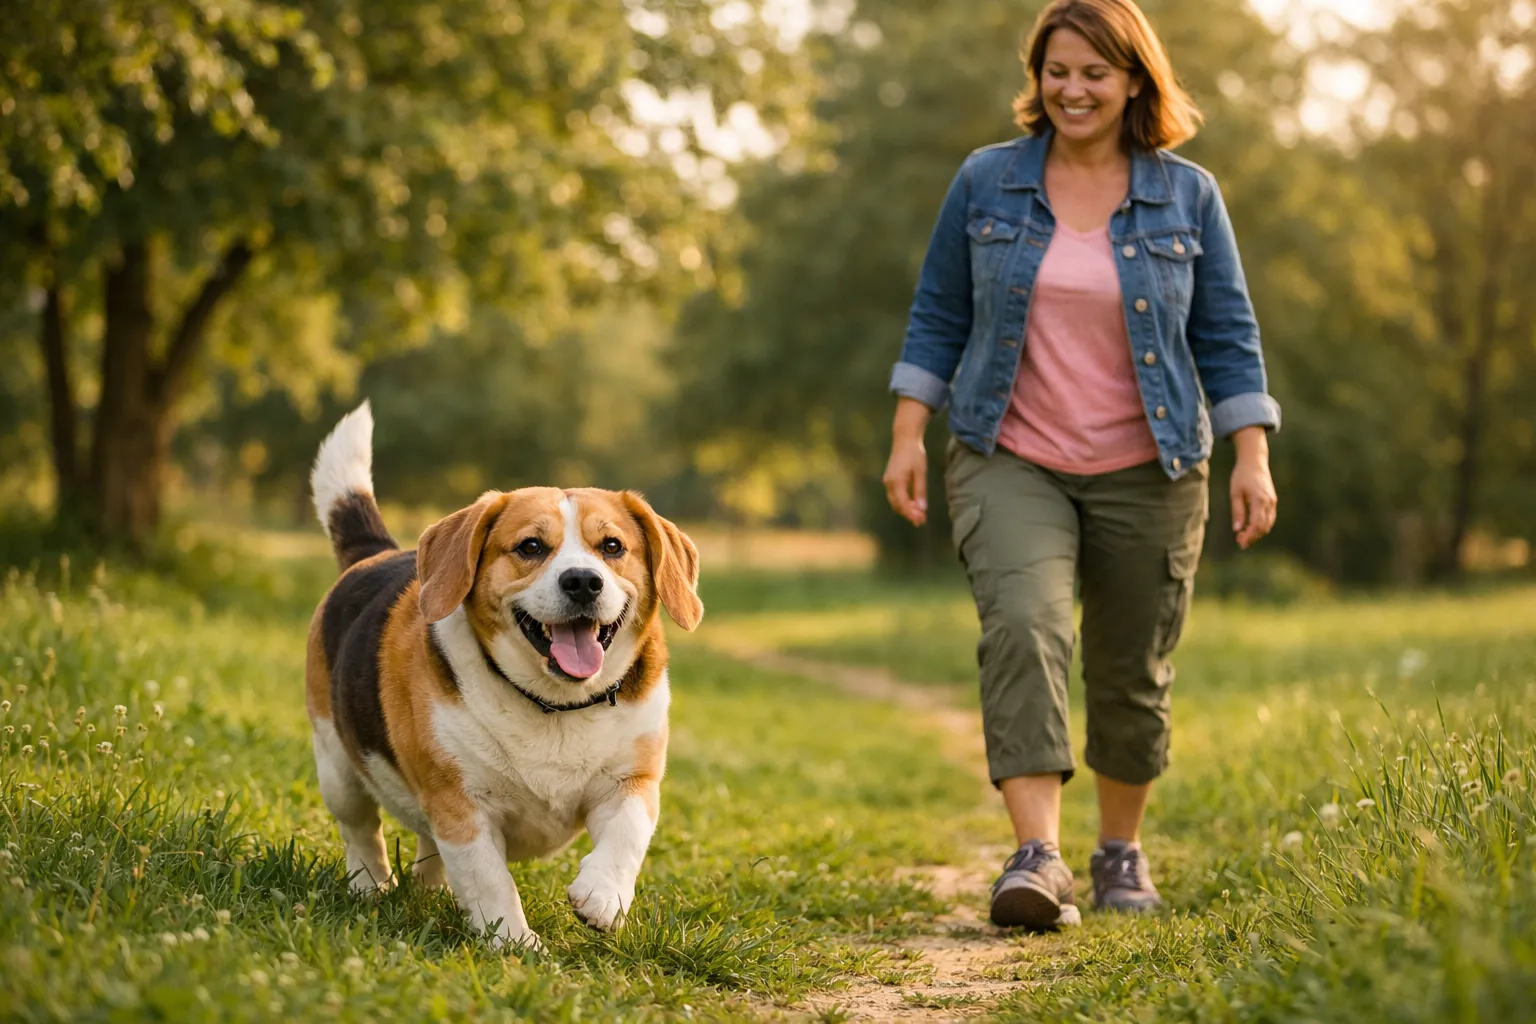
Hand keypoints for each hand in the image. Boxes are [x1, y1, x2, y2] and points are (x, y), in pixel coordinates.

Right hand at [884, 398, 934, 526]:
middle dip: (909, 514)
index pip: (903, 504)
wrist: (904, 439)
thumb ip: (920, 490)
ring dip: (906, 510)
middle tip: (922, 521)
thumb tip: (922, 508)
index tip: (922, 520)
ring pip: (895, 502)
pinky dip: (903, 502)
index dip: (912, 514)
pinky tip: (913, 504)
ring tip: (919, 515)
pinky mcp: (890, 480)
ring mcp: (888, 482)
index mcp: (896, 482)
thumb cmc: (914, 454)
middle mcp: (889, 483)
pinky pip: (895, 496)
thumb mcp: (920, 472)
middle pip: (897, 506)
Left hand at [1229, 426, 1276, 549]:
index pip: (1257, 524)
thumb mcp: (1235, 493)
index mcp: (1259, 500)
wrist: (1254, 462)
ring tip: (1243, 536)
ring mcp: (1273, 502)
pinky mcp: (1272, 501)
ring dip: (1257, 533)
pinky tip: (1250, 528)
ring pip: (1268, 524)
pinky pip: (1269, 518)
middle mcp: (1269, 502)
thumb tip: (1237, 529)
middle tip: (1240, 542)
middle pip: (1264, 527)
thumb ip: (1237, 511)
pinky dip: (1261, 526)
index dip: (1250, 536)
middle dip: (1253, 537)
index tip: (1240, 542)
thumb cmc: (1241, 476)